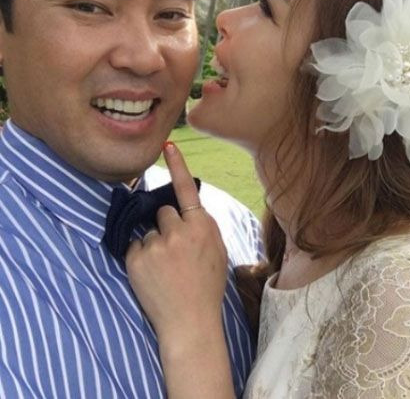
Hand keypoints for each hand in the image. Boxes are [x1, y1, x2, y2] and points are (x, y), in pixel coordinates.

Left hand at [126, 142, 227, 348]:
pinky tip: (153, 274)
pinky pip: (136, 246)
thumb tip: (187, 209)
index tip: (167, 146)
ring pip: (149, 230)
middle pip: (163, 211)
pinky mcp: (137, 258)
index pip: (186, 189)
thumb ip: (202, 225)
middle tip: (175, 251)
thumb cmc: (207, 284)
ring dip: (153, 243)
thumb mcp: (217, 249)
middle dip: (166, 225)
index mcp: (202, 226)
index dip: (177, 165)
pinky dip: (141, 257)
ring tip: (165, 268)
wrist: (191, 320)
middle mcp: (179, 230)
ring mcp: (156, 244)